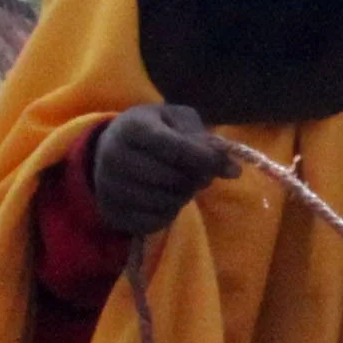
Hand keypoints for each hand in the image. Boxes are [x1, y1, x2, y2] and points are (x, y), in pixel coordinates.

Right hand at [92, 105, 240, 236]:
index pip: (174, 147)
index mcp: (133, 127)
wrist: (109, 148)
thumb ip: (204, 140)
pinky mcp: (112, 213)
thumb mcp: (177, 120)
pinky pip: (155, 221)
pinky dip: (169, 212)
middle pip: (172, 178)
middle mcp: (115, 156)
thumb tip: (233, 169)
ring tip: (182, 184)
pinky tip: (166, 197)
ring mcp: (110, 187)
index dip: (205, 159)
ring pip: (166, 202)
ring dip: (184, 196)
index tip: (231, 168)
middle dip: (196, 179)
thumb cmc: (153, 129)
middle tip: (201, 175)